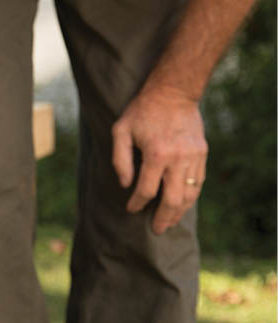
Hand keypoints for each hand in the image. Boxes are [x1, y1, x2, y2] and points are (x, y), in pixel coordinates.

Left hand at [111, 85, 207, 234]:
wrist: (173, 93)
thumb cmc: (141, 111)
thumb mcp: (120, 131)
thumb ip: (119, 160)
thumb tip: (125, 185)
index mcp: (156, 153)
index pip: (146, 189)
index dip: (137, 203)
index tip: (131, 209)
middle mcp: (178, 158)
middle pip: (172, 198)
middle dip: (163, 217)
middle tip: (156, 229)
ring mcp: (194, 157)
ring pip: (189, 194)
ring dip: (179, 211)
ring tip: (170, 222)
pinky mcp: (202, 154)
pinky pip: (198, 182)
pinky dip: (190, 197)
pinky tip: (182, 205)